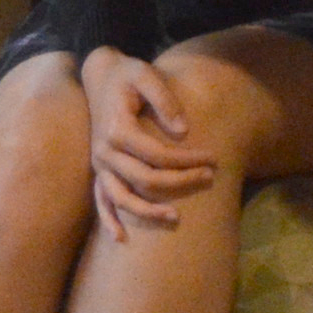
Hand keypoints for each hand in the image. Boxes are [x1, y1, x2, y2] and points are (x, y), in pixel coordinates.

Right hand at [81, 49, 213, 238]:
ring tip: (176, 218)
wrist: (99, 76)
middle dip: (181, 182)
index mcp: (117, 129)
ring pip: (122, 198)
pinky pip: (100, 200)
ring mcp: (99, 164)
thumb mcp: (147, 74)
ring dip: (148, 211)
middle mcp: (104, 151)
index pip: (158, 155)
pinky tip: (121, 239)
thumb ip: (165, 100)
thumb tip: (184, 132)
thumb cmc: (127, 74)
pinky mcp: (98, 170)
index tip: (213, 158)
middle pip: (145, 179)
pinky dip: (109, 220)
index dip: (187, 160)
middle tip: (210, 178)